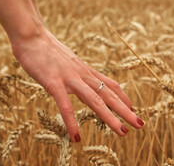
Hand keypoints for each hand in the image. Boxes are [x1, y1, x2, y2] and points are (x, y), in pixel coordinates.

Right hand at [11, 27, 143, 141]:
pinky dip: (72, 122)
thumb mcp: (69, 62)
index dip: (123, 97)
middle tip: (140, 124)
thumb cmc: (47, 50)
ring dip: (110, 117)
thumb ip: (77, 72)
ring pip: (95, 100)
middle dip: (126, 110)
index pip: (111, 85)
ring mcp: (70, 79)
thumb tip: (82, 80)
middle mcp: (83, 75)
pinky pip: (65, 105)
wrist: (32, 36)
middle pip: (109, 95)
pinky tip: (76, 137)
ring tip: (123, 132)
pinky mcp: (54, 83)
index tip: (132, 108)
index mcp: (86, 71)